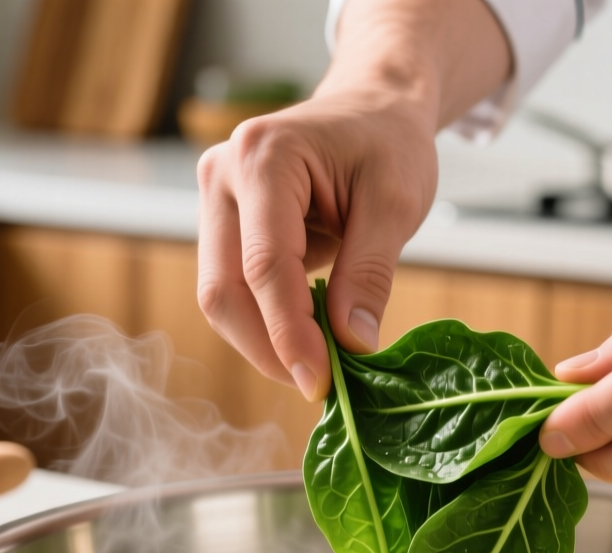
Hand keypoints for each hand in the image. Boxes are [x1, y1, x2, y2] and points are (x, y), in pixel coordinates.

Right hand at [195, 0, 512, 400]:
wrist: (373, 107)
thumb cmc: (388, 142)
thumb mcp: (397, 202)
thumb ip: (370, 273)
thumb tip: (352, 345)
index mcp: (263, 157)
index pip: (265, 266)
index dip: (289, 334)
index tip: (321, 384)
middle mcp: (221, 174)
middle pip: (224, 288)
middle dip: (268, 347)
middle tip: (319, 386)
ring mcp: (214, 199)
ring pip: (220, 295)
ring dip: (264, 340)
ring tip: (319, 364)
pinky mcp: (221, 223)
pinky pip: (233, 288)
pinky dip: (267, 322)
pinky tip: (307, 337)